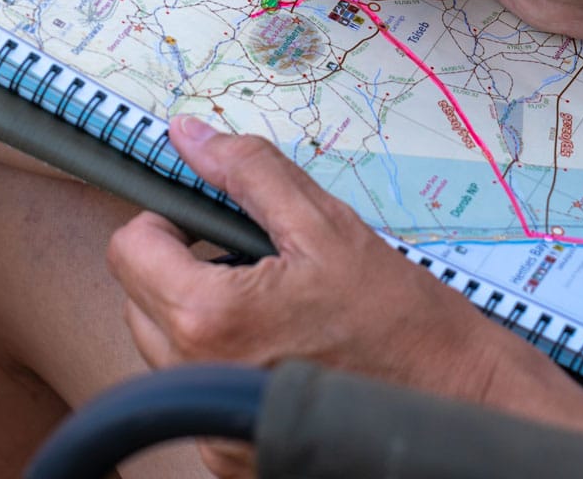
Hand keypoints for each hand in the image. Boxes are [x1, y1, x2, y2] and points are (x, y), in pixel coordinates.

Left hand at [106, 117, 555, 477]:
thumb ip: (249, 173)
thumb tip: (192, 136)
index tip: (208, 224)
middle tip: (249, 263)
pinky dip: (221, 363)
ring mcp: (213, 428)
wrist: (454, 398)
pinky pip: (195, 391)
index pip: (128, 249)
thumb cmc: (400, 319)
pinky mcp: (230, 455)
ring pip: (161, 347)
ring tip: (271, 308)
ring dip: (198, 317)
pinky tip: (279, 350)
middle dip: (181, 269)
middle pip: (137, 298)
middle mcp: (199, 380)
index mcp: (211, 318)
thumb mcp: (326, 226)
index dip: (166, 222)